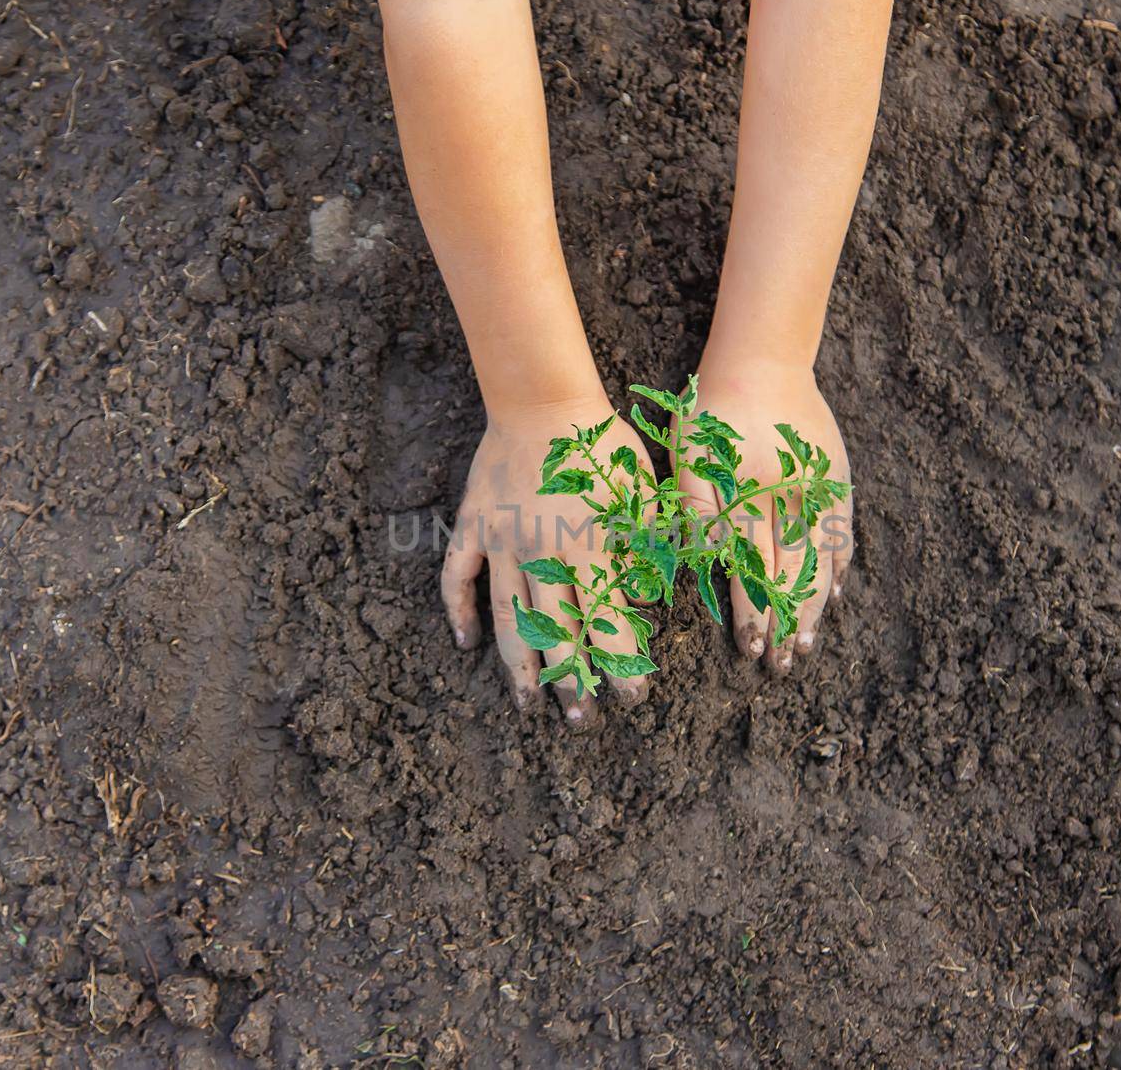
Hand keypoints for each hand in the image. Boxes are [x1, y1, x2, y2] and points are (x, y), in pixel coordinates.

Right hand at [443, 397, 656, 723]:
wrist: (543, 399)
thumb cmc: (603, 446)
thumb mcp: (643, 494)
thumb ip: (652, 547)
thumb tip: (662, 600)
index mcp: (588, 548)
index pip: (606, 624)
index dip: (621, 666)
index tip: (634, 697)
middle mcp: (542, 555)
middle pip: (555, 635)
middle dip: (570, 682)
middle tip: (580, 720)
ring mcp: (502, 543)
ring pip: (507, 619)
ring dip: (518, 667)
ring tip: (527, 704)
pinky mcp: (473, 527)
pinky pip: (458, 577)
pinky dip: (459, 612)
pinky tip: (467, 644)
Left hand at [679, 361, 853, 671]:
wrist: (761, 361)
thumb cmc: (710, 413)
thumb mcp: (688, 460)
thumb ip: (697, 513)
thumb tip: (709, 564)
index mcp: (748, 498)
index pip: (753, 570)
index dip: (752, 613)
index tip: (750, 649)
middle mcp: (789, 501)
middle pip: (790, 575)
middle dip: (784, 624)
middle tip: (782, 664)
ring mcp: (819, 492)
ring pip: (820, 562)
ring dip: (813, 608)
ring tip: (807, 644)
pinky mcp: (836, 480)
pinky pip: (842, 533)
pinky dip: (838, 567)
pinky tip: (833, 595)